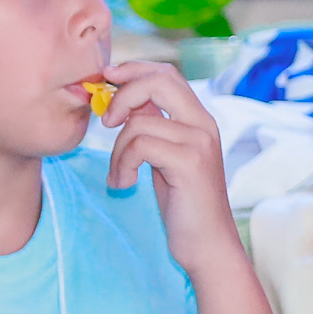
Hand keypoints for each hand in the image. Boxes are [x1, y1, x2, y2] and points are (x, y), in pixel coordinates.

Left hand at [96, 62, 242, 274]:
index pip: (166, 73)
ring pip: (139, 122)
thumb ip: (153, 127)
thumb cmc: (182, 202)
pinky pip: (139, 146)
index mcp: (198, 119)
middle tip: (105, 122)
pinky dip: (121, 165)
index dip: (133, 70)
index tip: (106, 78)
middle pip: (158, 80)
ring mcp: (199, 142)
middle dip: (122, 95)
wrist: (206, 243)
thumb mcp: (165, 157)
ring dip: (116, 151)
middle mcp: (203, 124)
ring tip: (119, 175)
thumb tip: (125, 103)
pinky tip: (123, 184)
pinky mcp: (189, 163)